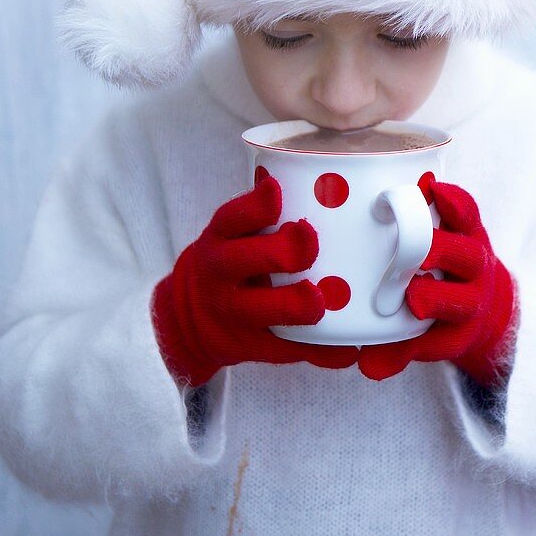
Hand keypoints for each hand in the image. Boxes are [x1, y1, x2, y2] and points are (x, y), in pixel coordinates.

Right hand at [151, 174, 358, 385]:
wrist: (188, 317)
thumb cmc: (230, 260)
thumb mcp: (232, 233)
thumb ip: (263, 214)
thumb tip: (321, 183)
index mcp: (220, 237)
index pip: (232, 217)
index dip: (255, 206)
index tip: (277, 193)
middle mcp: (221, 273)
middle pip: (245, 260)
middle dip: (281, 252)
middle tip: (309, 243)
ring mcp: (233, 312)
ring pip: (262, 310)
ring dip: (294, 305)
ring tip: (319, 300)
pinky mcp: (249, 346)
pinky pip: (286, 351)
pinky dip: (319, 352)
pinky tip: (347, 348)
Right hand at [357, 178, 517, 383]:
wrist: (482, 302)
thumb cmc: (438, 320)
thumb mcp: (423, 343)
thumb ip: (394, 352)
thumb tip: (365, 364)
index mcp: (463, 317)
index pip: (453, 315)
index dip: (435, 305)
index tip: (411, 302)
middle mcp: (474, 285)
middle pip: (465, 276)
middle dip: (440, 267)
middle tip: (411, 263)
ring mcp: (474, 252)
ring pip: (467, 244)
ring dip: (442, 234)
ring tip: (413, 220)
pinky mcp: (471, 225)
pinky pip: (469, 211)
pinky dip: (453, 199)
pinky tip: (430, 187)